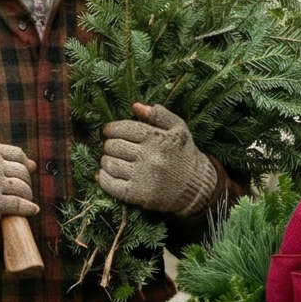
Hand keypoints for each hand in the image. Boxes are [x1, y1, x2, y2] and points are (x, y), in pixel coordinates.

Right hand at [0, 141, 36, 233]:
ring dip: (27, 196)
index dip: (24, 164)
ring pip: (22, 187)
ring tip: (25, 201)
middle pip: (21, 171)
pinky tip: (32, 210)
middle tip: (23, 191)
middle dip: (26, 182)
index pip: (17, 154)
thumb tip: (33, 164)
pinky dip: (28, 208)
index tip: (23, 173)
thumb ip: (2, 160)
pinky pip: (18, 204)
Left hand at [97, 103, 221, 217]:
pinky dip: (103, 179)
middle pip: (114, 146)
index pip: (125, 128)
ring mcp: (143, 177)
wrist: (197, 187)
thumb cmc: (184, 155)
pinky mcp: (138, 195)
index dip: (112, 129)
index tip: (108, 131)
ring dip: (106, 161)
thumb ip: (159, 115)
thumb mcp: (179, 129)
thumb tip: (135, 106)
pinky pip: (111, 185)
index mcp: (157, 138)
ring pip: (110, 164)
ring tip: (109, 160)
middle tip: (111, 147)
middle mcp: (150, 157)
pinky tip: (103, 174)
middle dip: (109, 145)